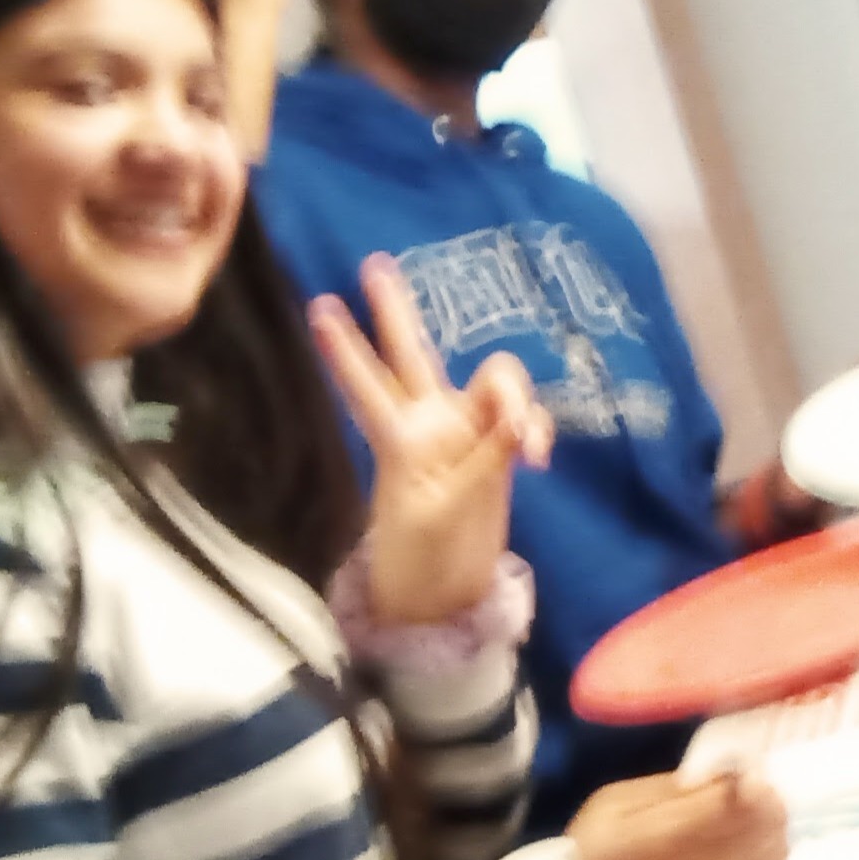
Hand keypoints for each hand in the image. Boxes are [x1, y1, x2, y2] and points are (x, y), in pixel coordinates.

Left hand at [312, 253, 550, 627]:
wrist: (447, 595)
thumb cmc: (426, 557)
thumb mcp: (447, 509)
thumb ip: (485, 459)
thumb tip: (520, 422)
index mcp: (400, 439)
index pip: (370, 384)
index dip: (346, 350)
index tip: (320, 309)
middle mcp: (431, 423)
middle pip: (414, 354)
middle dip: (396, 311)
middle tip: (374, 264)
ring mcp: (466, 433)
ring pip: (490, 381)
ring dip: (513, 396)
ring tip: (528, 441)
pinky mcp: (498, 451)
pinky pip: (524, 420)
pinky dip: (535, 428)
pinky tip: (538, 456)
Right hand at [567, 771, 788, 859]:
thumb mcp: (613, 809)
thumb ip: (672, 790)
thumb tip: (723, 777)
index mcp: (685, 836)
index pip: (756, 798)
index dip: (753, 783)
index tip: (739, 778)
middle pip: (775, 828)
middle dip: (763, 809)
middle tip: (738, 805)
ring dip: (756, 842)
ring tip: (722, 842)